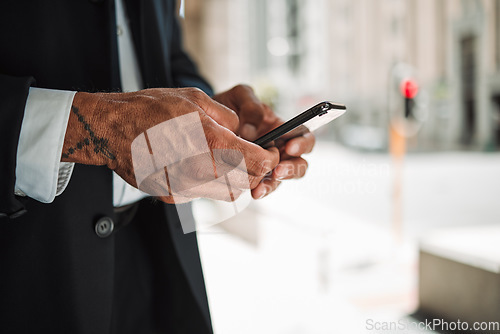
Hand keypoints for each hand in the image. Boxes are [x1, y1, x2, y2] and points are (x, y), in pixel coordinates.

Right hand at [61, 88, 278, 203]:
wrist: (110, 129)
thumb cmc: (150, 109)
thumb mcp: (195, 100)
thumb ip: (226, 118)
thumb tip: (240, 132)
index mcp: (209, 144)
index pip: (258, 163)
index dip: (270, 158)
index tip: (271, 152)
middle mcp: (199, 172)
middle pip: (246, 182)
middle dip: (255, 171)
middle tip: (253, 156)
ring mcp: (184, 188)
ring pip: (226, 192)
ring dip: (234, 179)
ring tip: (227, 159)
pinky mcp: (171, 197)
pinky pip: (202, 194)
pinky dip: (210, 182)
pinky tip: (199, 164)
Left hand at [213, 84, 314, 198]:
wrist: (210, 118)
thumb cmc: (231, 104)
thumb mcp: (241, 96)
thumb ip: (251, 106)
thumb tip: (251, 128)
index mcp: (283, 127)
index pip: (304, 136)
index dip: (302, 143)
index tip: (290, 147)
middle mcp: (280, 147)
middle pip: (299, 162)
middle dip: (292, 169)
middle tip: (278, 170)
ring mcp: (268, 163)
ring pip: (281, 178)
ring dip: (274, 184)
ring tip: (262, 187)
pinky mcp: (254, 174)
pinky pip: (264, 185)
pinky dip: (261, 190)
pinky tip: (254, 191)